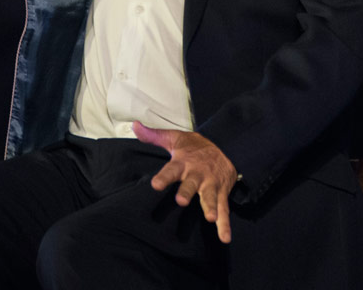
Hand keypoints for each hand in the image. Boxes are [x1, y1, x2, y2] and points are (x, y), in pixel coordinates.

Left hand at [133, 121, 238, 243]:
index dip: (164, 177)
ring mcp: (211, 185)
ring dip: (210, 207)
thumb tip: (134, 126)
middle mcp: (198, 174)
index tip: (155, 185)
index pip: (172, 169)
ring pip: (210, 197)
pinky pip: (224, 210)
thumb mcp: (175, 138)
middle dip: (187, 192)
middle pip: (192, 184)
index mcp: (184, 162)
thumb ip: (154, 136)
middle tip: (181, 201)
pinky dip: (225, 224)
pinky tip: (225, 237)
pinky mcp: (221, 193)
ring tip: (210, 218)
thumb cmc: (195, 146)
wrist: (227, 145)